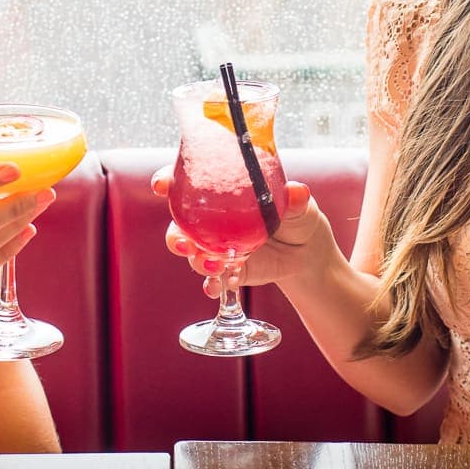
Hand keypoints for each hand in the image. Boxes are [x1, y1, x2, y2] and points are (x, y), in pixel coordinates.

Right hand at [150, 165, 327, 299]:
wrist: (308, 253)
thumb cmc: (298, 216)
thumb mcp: (298, 205)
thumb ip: (294, 199)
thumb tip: (297, 192)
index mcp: (222, 192)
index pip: (186, 183)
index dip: (167, 181)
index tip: (161, 185)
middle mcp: (212, 220)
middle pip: (179, 224)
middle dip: (175, 235)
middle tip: (183, 243)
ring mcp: (217, 247)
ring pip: (192, 253)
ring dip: (195, 261)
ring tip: (212, 265)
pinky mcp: (228, 270)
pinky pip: (212, 279)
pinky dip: (212, 284)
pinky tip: (218, 287)